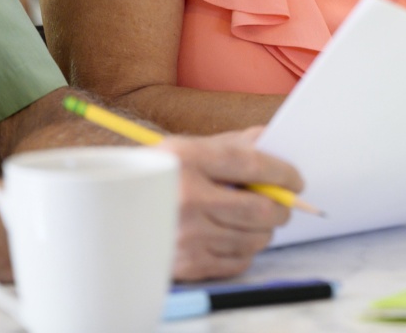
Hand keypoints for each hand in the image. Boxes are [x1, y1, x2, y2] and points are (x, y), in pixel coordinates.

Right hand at [159, 127, 303, 279]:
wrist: (109, 214)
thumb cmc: (157, 177)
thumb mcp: (187, 148)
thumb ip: (233, 144)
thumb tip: (274, 141)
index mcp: (186, 159)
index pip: (253, 164)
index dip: (283, 173)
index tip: (296, 179)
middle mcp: (186, 198)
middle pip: (260, 208)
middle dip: (281, 207)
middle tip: (283, 204)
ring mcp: (185, 235)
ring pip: (254, 238)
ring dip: (264, 230)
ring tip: (257, 220)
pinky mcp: (186, 264)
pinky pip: (237, 261)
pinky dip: (245, 250)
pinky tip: (235, 236)